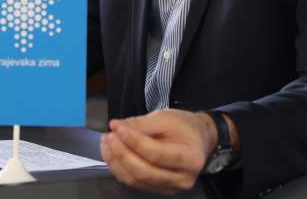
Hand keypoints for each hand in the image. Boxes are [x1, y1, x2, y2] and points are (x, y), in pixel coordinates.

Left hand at [100, 109, 217, 194]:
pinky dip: (120, 168)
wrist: (198, 139)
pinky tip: (113, 153)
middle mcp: (183, 178)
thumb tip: (117, 127)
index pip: (156, 153)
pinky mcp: (160, 189)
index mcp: (190, 158)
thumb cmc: (185, 127)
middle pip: (144, 171)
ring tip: (107, 142)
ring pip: (136, 180)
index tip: (117, 127)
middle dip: (122, 153)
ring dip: (116, 161)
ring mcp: (171, 187)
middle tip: (110, 135)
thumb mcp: (166, 117)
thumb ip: (141, 124)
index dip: (133, 141)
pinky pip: (135, 183)